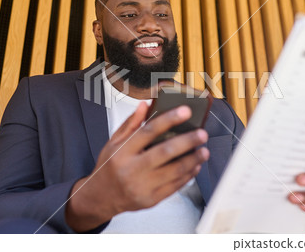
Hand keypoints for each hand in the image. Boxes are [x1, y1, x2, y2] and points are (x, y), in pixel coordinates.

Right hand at [65, 102, 209, 231]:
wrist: (101, 197)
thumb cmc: (109, 167)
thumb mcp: (113, 142)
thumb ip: (131, 124)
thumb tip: (145, 105)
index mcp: (122, 152)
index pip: (148, 131)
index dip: (168, 119)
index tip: (185, 111)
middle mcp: (132, 169)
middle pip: (164, 152)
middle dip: (187, 142)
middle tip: (202, 134)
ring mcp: (142, 186)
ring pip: (174, 171)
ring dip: (192, 160)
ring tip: (204, 150)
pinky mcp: (151, 199)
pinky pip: (174, 186)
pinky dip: (188, 175)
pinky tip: (195, 166)